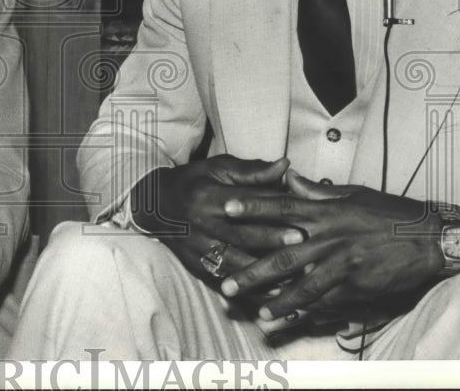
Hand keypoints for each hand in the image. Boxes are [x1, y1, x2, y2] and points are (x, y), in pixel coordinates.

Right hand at [131, 155, 304, 282]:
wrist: (156, 205)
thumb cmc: (194, 182)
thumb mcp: (218, 169)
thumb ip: (252, 171)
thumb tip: (285, 165)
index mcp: (207, 196)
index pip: (244, 203)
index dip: (272, 209)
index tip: (301, 214)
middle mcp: (201, 224)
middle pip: (241, 234)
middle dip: (272, 240)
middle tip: (302, 243)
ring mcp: (197, 248)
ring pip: (234, 263)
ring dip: (264, 271)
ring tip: (293, 275)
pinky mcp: (196, 266)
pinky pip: (225, 280)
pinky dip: (248, 289)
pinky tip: (271, 294)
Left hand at [219, 169, 442, 322]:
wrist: (429, 238)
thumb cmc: (389, 213)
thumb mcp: (352, 194)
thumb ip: (315, 191)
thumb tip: (287, 177)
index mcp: (327, 212)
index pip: (282, 206)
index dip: (253, 207)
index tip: (226, 209)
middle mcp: (330, 238)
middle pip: (282, 256)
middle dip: (252, 271)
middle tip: (227, 284)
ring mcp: (342, 265)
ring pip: (302, 287)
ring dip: (276, 301)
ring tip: (256, 312)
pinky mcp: (356, 287)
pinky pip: (326, 302)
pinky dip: (306, 312)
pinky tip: (288, 320)